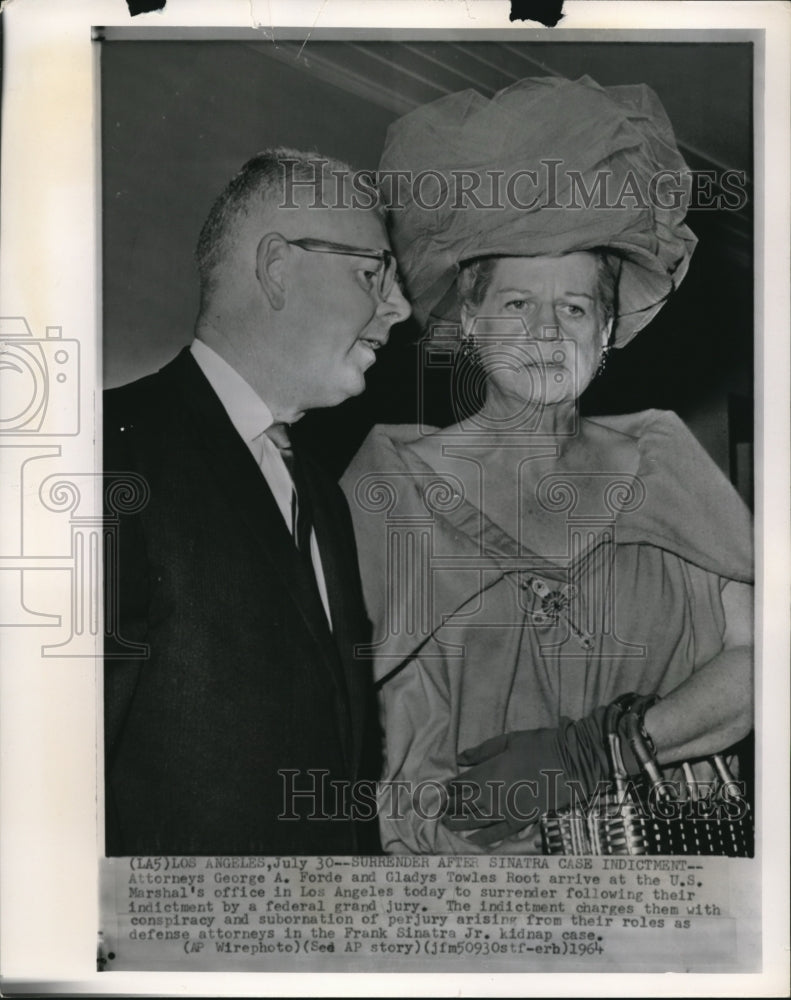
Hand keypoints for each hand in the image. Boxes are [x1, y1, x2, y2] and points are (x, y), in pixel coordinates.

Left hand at [443, 728, 568, 845]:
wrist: (570, 763)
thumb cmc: (539, 746)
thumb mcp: (508, 740)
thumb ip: (482, 751)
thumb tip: (460, 759)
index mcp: (488, 774)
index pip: (461, 784)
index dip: (450, 788)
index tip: (442, 791)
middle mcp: (493, 796)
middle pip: (464, 804)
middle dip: (450, 807)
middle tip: (438, 811)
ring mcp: (507, 810)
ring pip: (476, 820)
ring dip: (460, 823)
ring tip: (447, 824)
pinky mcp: (521, 820)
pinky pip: (499, 832)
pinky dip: (485, 838)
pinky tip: (474, 841)